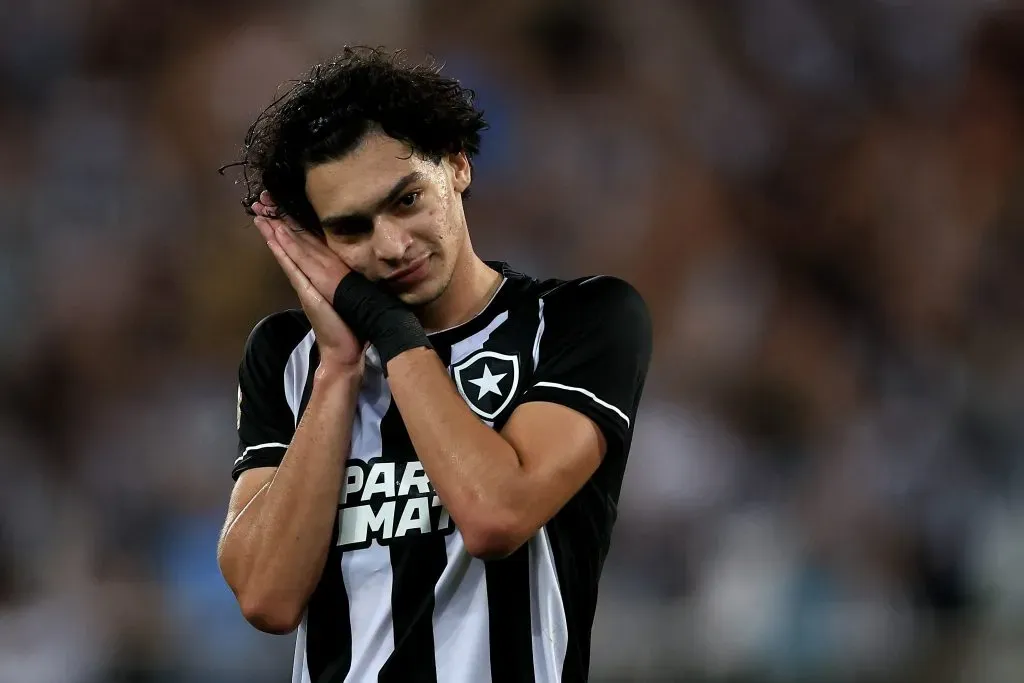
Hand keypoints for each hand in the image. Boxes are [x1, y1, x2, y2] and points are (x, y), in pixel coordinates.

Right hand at [252, 194, 363, 370]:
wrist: (343, 350)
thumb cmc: (347, 325)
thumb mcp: (344, 297)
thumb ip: (340, 283)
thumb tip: (343, 270)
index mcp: (314, 278)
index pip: (299, 247)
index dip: (288, 228)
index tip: (276, 209)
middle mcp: (305, 279)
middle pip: (288, 246)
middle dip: (274, 224)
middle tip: (258, 203)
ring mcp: (303, 285)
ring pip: (286, 253)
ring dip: (273, 234)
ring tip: (260, 215)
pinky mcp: (306, 292)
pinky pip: (292, 267)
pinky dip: (283, 253)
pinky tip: (275, 239)